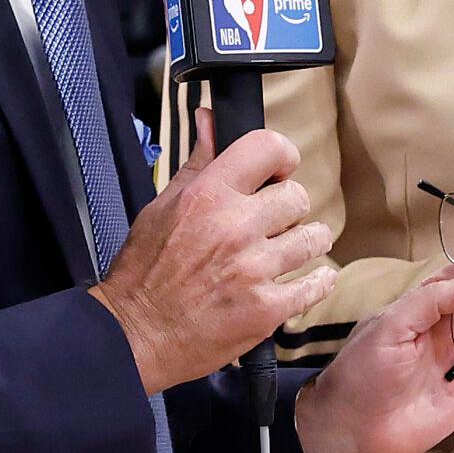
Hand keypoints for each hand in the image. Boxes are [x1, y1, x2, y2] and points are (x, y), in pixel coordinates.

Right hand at [90, 109, 334, 393]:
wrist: (136, 333)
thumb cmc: (146, 270)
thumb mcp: (162, 206)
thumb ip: (198, 162)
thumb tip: (211, 118)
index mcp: (208, 196)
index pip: (269, 148)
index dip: (282, 156)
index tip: (280, 171)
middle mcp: (235, 228)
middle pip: (298, 196)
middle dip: (288, 208)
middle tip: (273, 222)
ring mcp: (255, 270)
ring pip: (314, 238)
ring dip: (305, 242)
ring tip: (288, 250)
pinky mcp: (267, 309)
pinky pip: (316, 284)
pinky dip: (317, 282)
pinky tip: (310, 279)